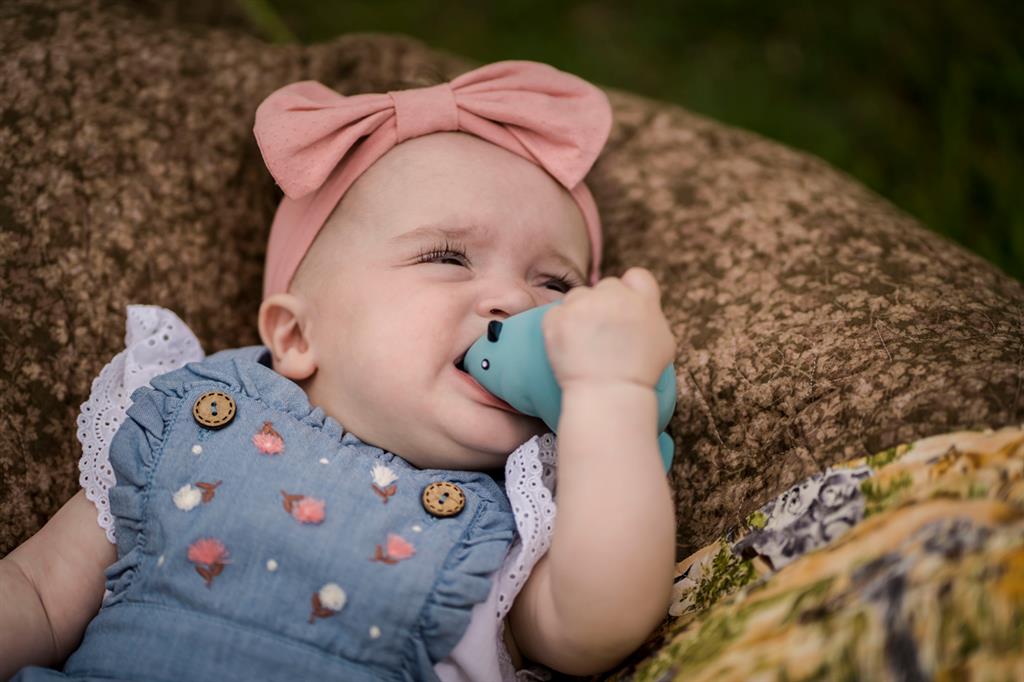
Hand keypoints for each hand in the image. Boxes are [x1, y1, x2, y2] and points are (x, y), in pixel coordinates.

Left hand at [541, 267, 674, 390]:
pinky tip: (568, 348)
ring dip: (578, 313)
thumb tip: (640, 309)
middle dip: (602, 305)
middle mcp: (613, 295)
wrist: (609, 394)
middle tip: (600, 334)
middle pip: (605, 287)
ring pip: (577, 297)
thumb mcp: (663, 342)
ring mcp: (583, 305)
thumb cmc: (639, 375)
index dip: (629, 290)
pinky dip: (558, 328)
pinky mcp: (558, 318)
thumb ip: (651, 316)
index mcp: (642, 300)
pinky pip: (555, 314)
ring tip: (582, 343)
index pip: (636, 276)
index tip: (623, 309)